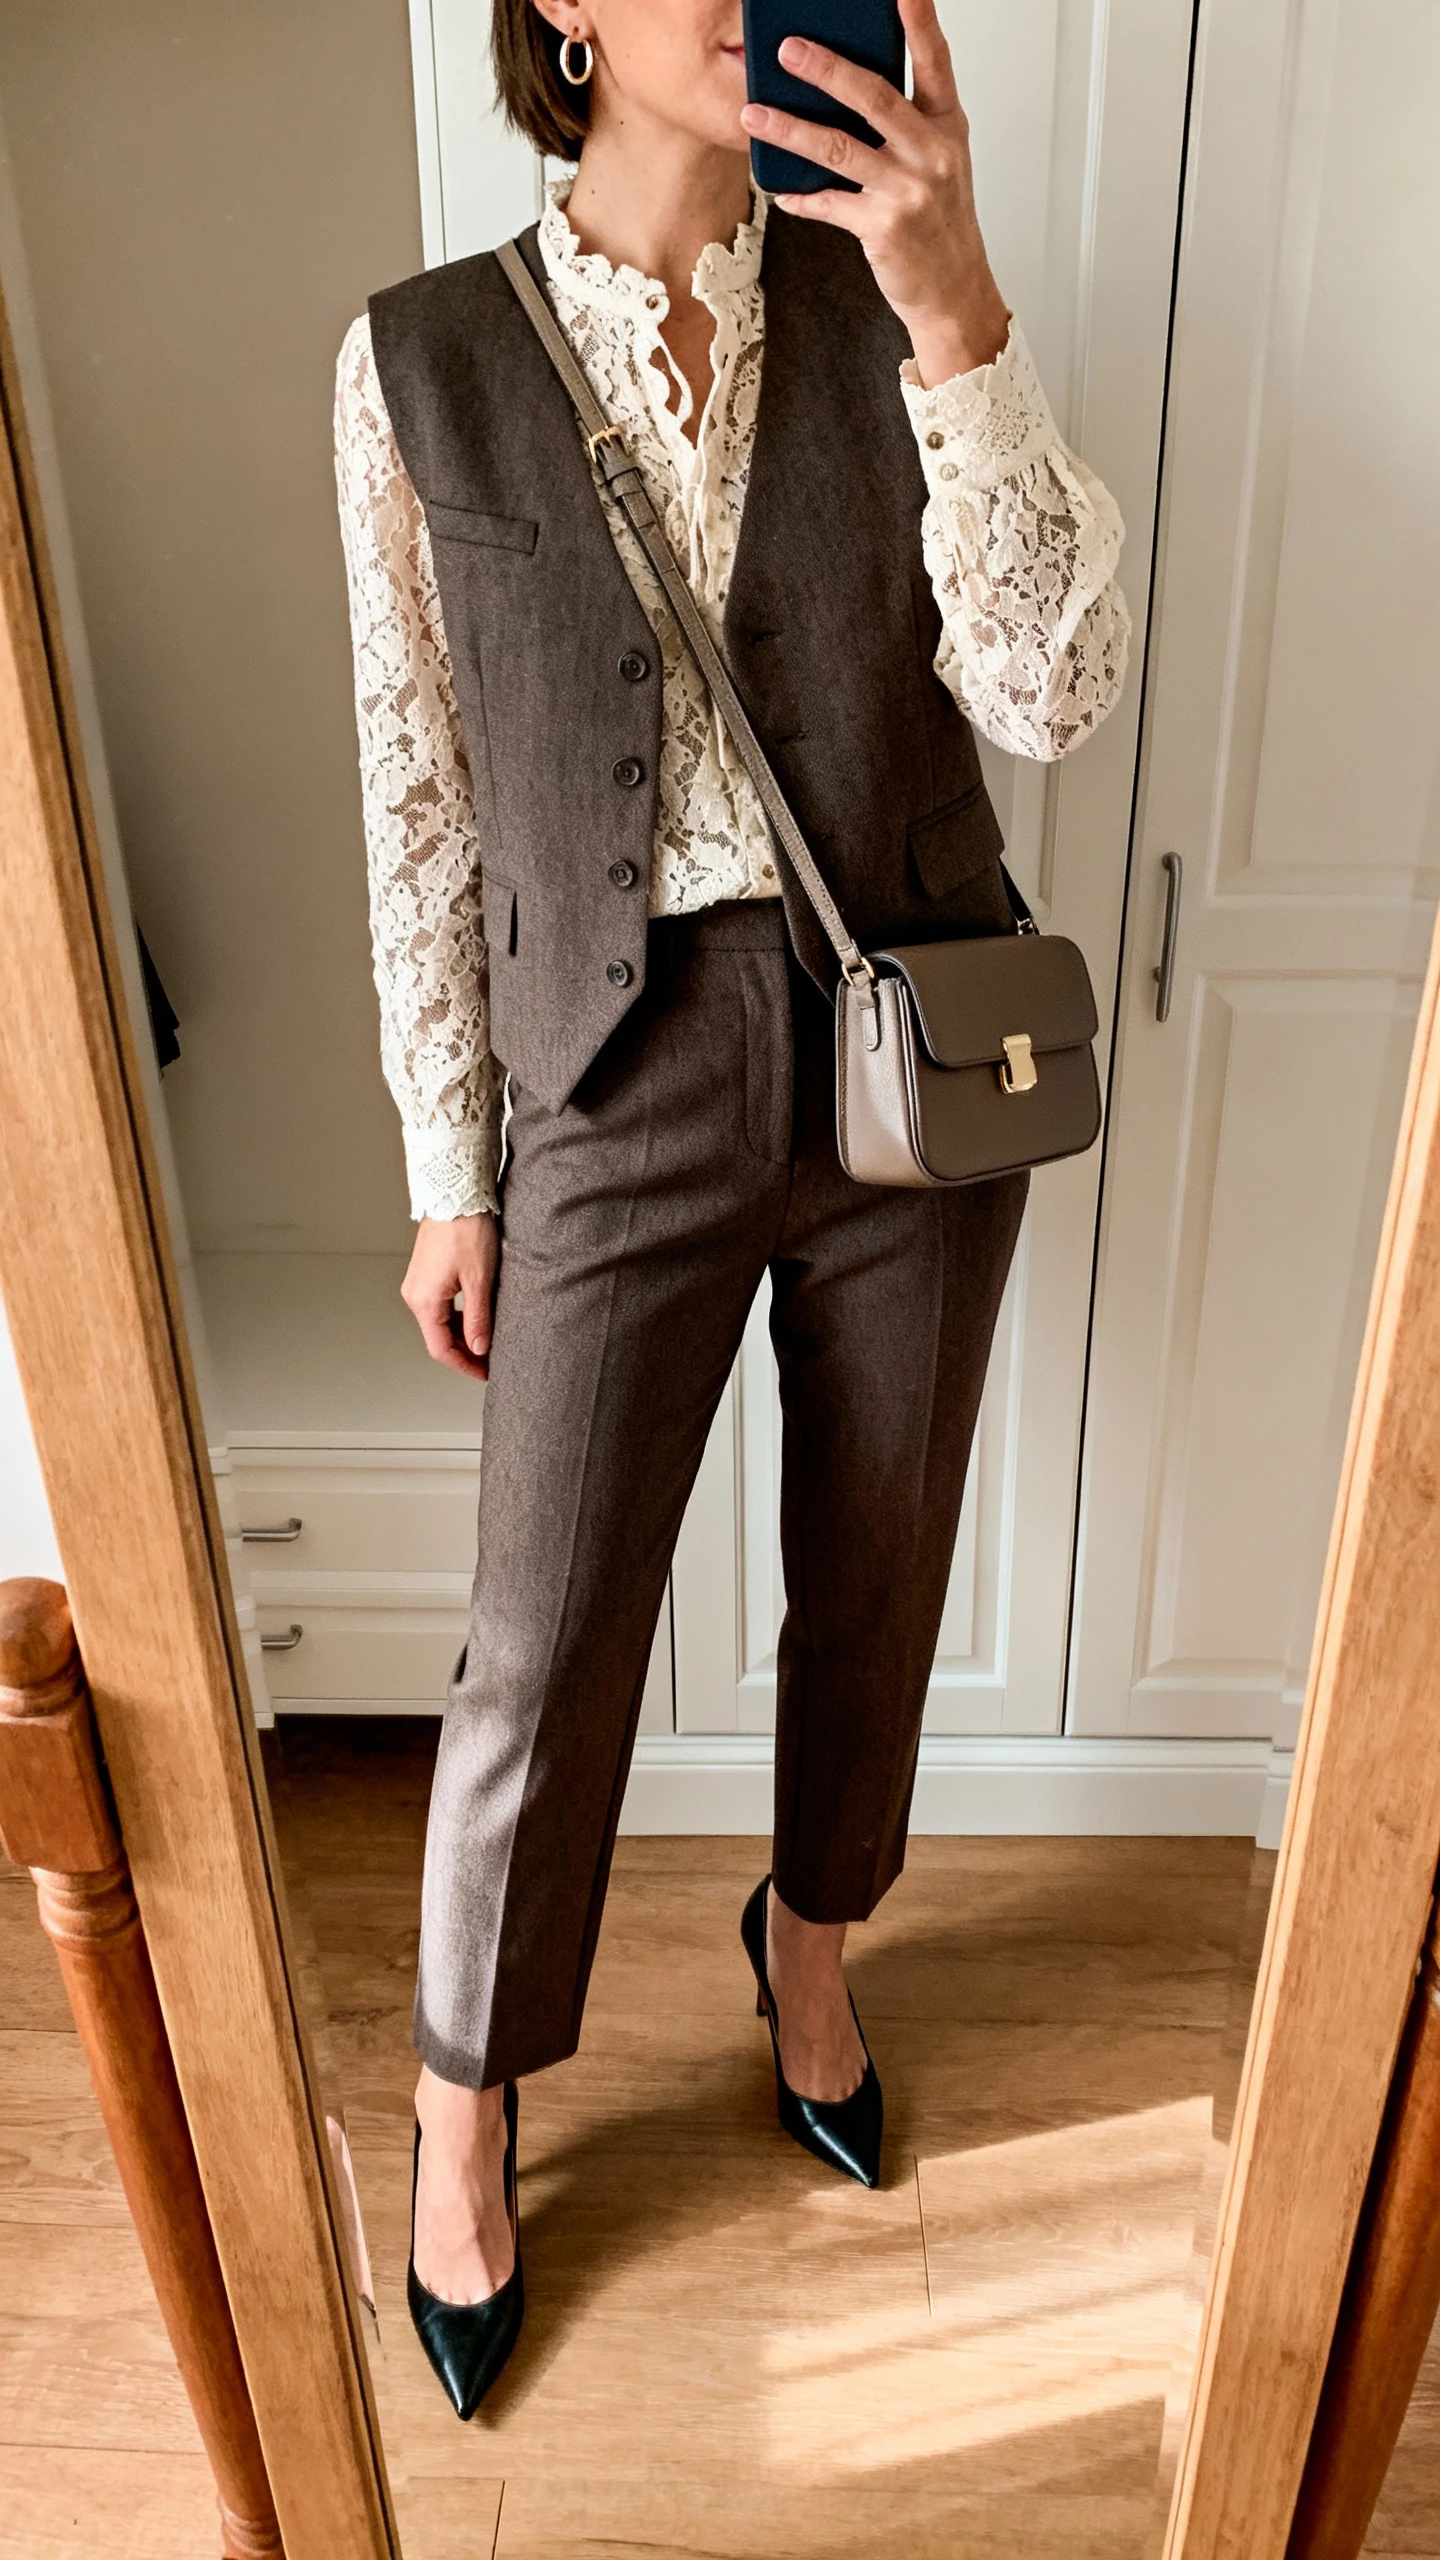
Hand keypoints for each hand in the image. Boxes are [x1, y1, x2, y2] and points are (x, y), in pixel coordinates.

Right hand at [401, 1213, 499, 1379]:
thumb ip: (478, 1318)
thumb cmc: (466, 1230)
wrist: (455, 1194)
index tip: (486, 1373)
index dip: (466, 1366)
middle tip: (492, 1360)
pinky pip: (439, 1306)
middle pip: (439, 1338)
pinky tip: (477, 1317)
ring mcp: (418, 1283)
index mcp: (424, 1301)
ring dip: (462, 1335)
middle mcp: (415, 1294)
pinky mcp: (425, 1273)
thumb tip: (480, 1349)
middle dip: (466, 1353)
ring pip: (440, 1322)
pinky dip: (457, 1317)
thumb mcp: (480, 1280)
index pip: (442, 1349)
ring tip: (489, 1340)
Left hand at [739, 0, 1009, 386]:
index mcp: (948, 125)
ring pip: (840, 149)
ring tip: (754, 115)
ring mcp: (909, 190)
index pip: (934, 60)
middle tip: (787, 49)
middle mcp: (932, 152)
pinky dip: (800, 195)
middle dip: (827, 69)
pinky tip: (779, 187)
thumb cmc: (940, 221)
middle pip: (874, 96)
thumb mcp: (938, 160)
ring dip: (791, 130)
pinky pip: (829, 204)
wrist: (954, 290)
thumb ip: (907, 120)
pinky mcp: (884, 228)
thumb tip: (848, 83)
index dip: (918, 20)